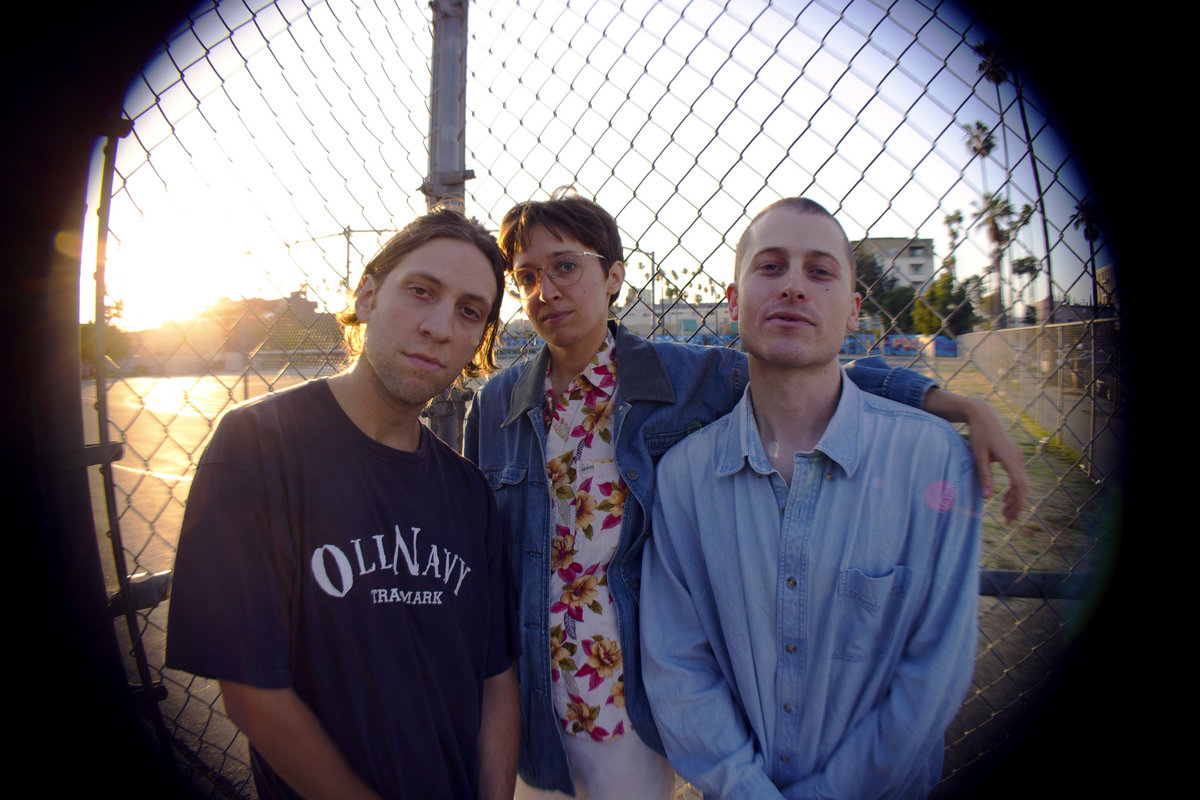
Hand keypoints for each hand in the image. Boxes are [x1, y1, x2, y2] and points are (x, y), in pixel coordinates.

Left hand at [923, 389, 1026, 523]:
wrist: (983, 415)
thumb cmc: (979, 434)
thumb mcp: (978, 455)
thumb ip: (984, 476)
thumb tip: (987, 498)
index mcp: (1009, 458)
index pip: (1019, 485)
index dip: (1016, 502)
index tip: (1010, 516)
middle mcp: (1017, 458)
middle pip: (1022, 487)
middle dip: (1016, 505)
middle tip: (1008, 521)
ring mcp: (1017, 456)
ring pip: (1021, 482)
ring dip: (1015, 498)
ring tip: (1006, 513)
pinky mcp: (1013, 455)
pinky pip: (1017, 476)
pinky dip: (1013, 488)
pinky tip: (1005, 498)